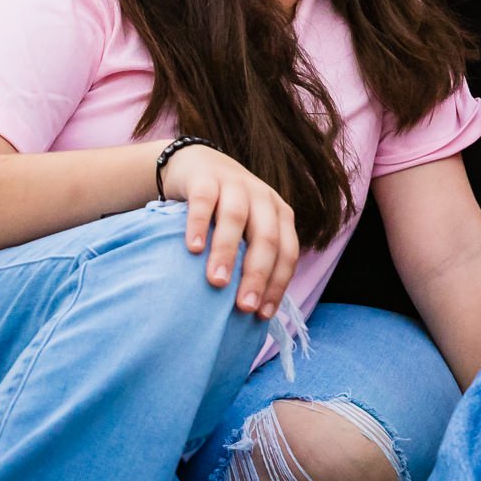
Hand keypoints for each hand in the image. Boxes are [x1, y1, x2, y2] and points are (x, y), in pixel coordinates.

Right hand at [161, 145, 298, 321]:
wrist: (198, 165)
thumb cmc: (225, 211)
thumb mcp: (247, 231)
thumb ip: (253, 258)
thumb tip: (254, 313)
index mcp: (279, 214)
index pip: (288, 252)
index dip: (278, 283)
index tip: (261, 315)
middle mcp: (263, 198)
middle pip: (266, 237)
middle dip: (257, 274)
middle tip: (243, 307)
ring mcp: (235, 184)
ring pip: (236, 218)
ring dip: (227, 252)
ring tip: (216, 282)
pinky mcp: (205, 178)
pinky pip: (204, 200)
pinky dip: (199, 224)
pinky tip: (192, 249)